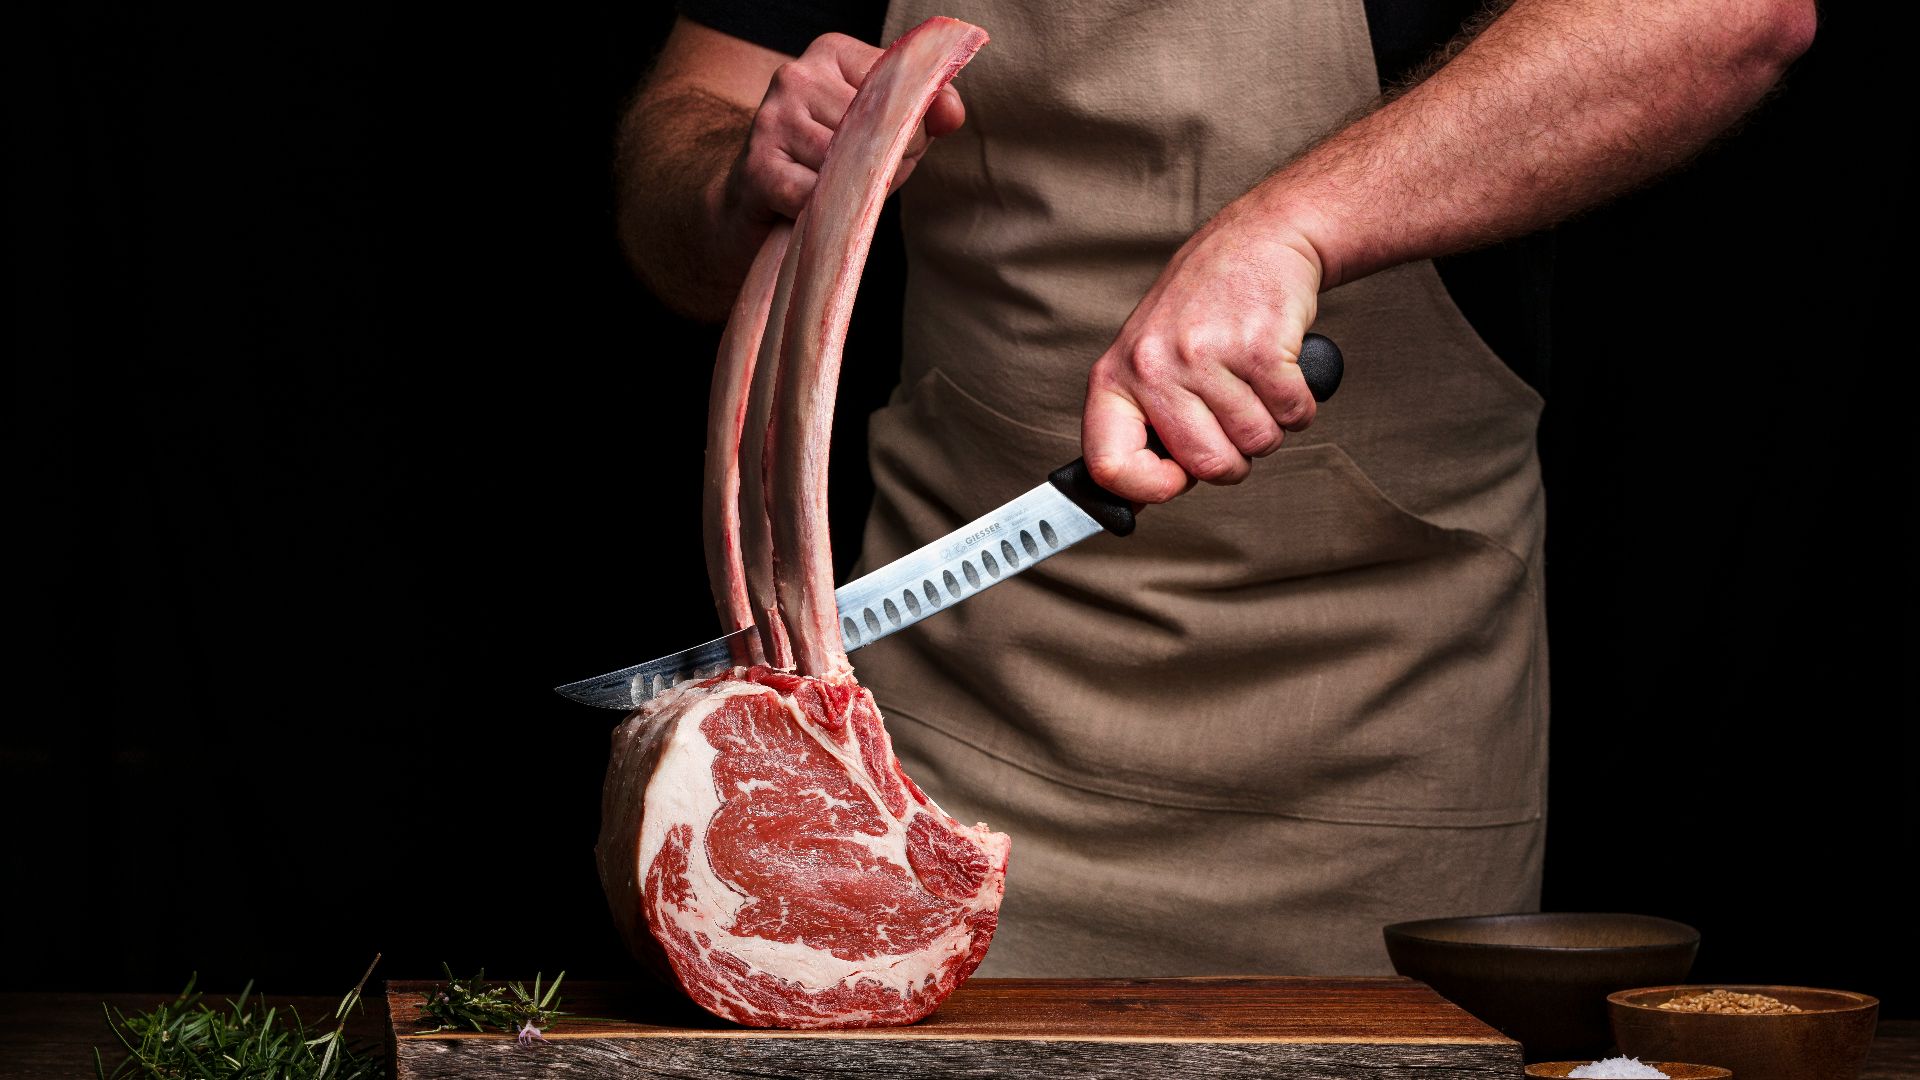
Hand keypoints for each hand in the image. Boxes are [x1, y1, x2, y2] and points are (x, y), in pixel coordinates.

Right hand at [714, 33, 965, 231]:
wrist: (750, 202)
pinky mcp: (758, 167)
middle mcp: (796, 75)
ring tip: (838, 195)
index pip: (899, 86)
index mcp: (831, 53)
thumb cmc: (825, 162)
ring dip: (857, 192)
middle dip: (889, 165)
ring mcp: (772, 118)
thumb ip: (923, 114)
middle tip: (864, 181)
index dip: (913, 129)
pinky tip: (812, 210)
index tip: (896, 149)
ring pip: (847, 164)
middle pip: (876, 127)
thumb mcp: (879, 130)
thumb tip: (951, 111)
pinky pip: (817, 196)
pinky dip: (826, 212)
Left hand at [1082, 203, 1325, 503]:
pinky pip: (1292, 415)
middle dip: (1234, 458)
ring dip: (1270, 425)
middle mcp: (1153, 366)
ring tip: (1254, 381)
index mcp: (1116, 375)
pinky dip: (1298, 404)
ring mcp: (1206, 355)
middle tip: (1232, 419)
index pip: (1109, 464)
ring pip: (1257, 444)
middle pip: (1206, 466)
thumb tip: (1135, 501)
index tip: (1174, 480)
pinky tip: (1280, 368)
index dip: (1148, 488)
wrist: (1259, 240)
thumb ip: (1144, 422)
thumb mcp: (1149, 357)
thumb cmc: (1205, 308)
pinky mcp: (1260, 347)